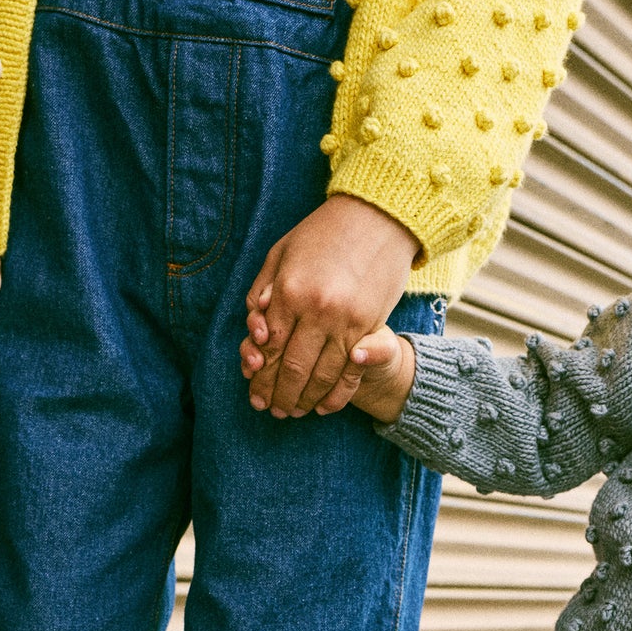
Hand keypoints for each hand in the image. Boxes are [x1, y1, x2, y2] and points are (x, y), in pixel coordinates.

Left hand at [241, 193, 418, 417]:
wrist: (378, 218)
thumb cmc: (323, 234)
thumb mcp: (282, 252)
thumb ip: (263, 289)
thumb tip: (255, 325)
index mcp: (288, 291)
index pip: (268, 346)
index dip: (260, 374)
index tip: (254, 391)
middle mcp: (315, 310)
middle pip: (291, 367)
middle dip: (279, 394)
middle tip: (271, 411)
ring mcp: (344, 320)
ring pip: (320, 375)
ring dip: (305, 399)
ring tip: (294, 412)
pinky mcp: (369, 326)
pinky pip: (350, 372)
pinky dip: (336, 395)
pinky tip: (324, 407)